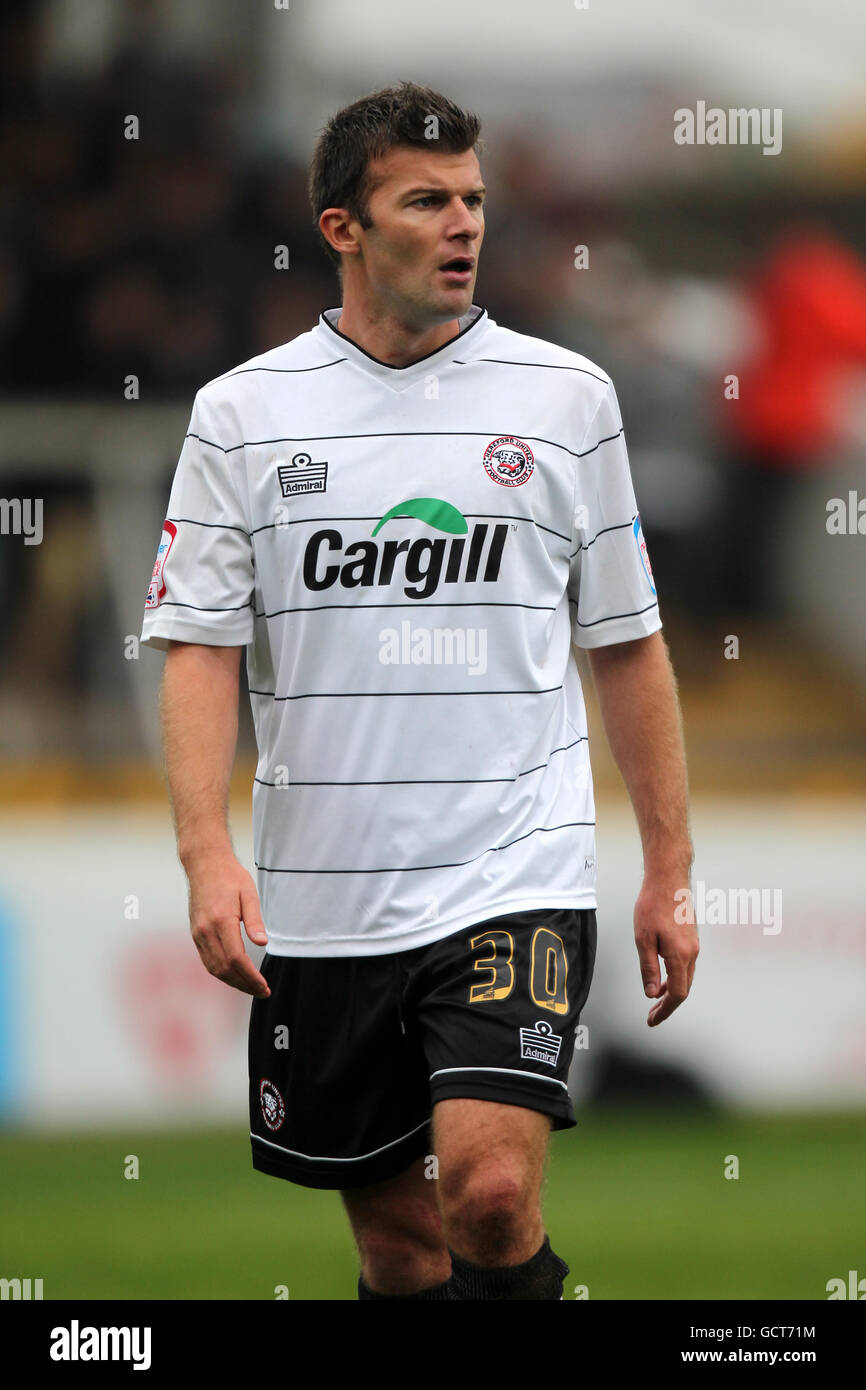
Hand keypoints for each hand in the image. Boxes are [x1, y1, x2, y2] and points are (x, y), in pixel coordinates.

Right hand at [186, 850, 269, 997]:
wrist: (204, 865)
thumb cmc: (230, 877)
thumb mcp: (249, 894)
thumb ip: (255, 921)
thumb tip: (262, 943)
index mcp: (221, 920)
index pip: (236, 959)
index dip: (251, 977)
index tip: (264, 986)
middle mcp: (206, 930)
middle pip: (224, 969)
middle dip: (244, 984)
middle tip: (262, 991)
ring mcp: (198, 934)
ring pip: (214, 968)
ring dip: (233, 982)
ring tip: (251, 987)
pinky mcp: (195, 934)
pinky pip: (207, 961)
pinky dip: (221, 973)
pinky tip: (235, 976)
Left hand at [633, 875, 697, 1026]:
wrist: (669, 879)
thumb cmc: (653, 906)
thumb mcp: (643, 938)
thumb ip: (648, 967)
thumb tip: (651, 994)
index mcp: (681, 956)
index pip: (676, 994)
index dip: (664, 1011)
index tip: (651, 1021)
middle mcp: (692, 953)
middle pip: (683, 989)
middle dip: (667, 1005)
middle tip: (651, 1015)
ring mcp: (694, 945)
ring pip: (686, 977)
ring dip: (671, 991)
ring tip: (655, 1000)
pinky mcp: (691, 938)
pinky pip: (686, 966)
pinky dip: (675, 977)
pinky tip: (663, 977)